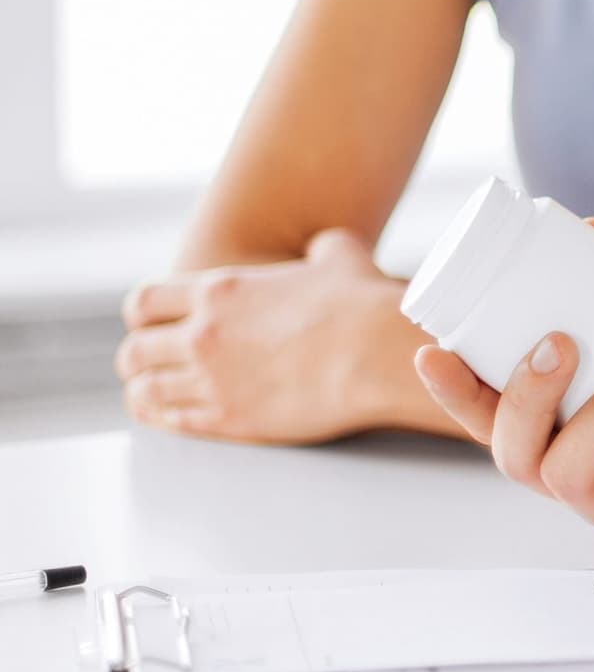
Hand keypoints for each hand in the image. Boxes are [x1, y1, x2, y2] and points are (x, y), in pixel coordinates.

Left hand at [115, 230, 431, 443]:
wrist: (379, 355)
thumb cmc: (364, 305)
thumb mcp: (341, 258)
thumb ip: (321, 250)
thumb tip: (324, 250)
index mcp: (219, 291)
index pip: (145, 302)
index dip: (144, 316)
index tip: (153, 325)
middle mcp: (204, 334)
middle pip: (135, 350)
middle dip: (138, 357)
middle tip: (147, 364)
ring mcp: (212, 380)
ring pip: (146, 390)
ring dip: (145, 392)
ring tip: (150, 395)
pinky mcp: (230, 419)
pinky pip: (174, 421)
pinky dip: (164, 419)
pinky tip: (168, 417)